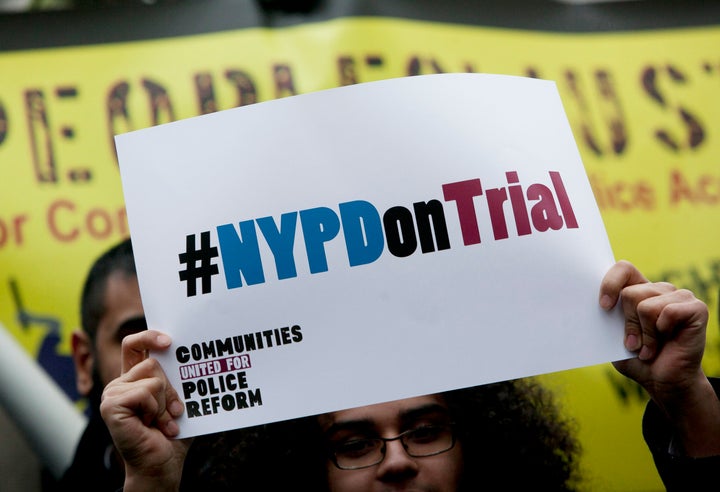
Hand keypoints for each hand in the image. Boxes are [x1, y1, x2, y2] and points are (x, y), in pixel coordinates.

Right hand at [100, 330, 190, 490]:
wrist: (163, 464)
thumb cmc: (173, 434)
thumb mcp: (179, 399)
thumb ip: (178, 377)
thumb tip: (191, 351)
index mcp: (134, 380)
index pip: (135, 346)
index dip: (149, 336)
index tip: (169, 341)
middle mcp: (121, 384)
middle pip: (153, 364)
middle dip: (171, 389)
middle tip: (172, 412)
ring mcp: (112, 393)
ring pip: (153, 378)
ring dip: (164, 403)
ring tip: (162, 422)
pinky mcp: (110, 405)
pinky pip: (144, 392)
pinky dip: (155, 410)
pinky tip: (151, 426)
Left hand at [600, 260, 719, 455]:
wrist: (663, 382)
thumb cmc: (635, 358)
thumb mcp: (612, 336)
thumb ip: (604, 317)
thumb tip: (583, 303)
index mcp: (639, 289)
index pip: (623, 268)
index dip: (610, 284)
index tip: (603, 307)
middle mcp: (659, 289)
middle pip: (631, 293)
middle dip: (627, 324)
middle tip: (632, 344)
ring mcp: (680, 296)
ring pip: (646, 306)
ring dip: (644, 334)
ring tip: (647, 347)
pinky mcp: (696, 308)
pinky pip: (670, 312)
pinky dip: (662, 332)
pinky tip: (666, 341)